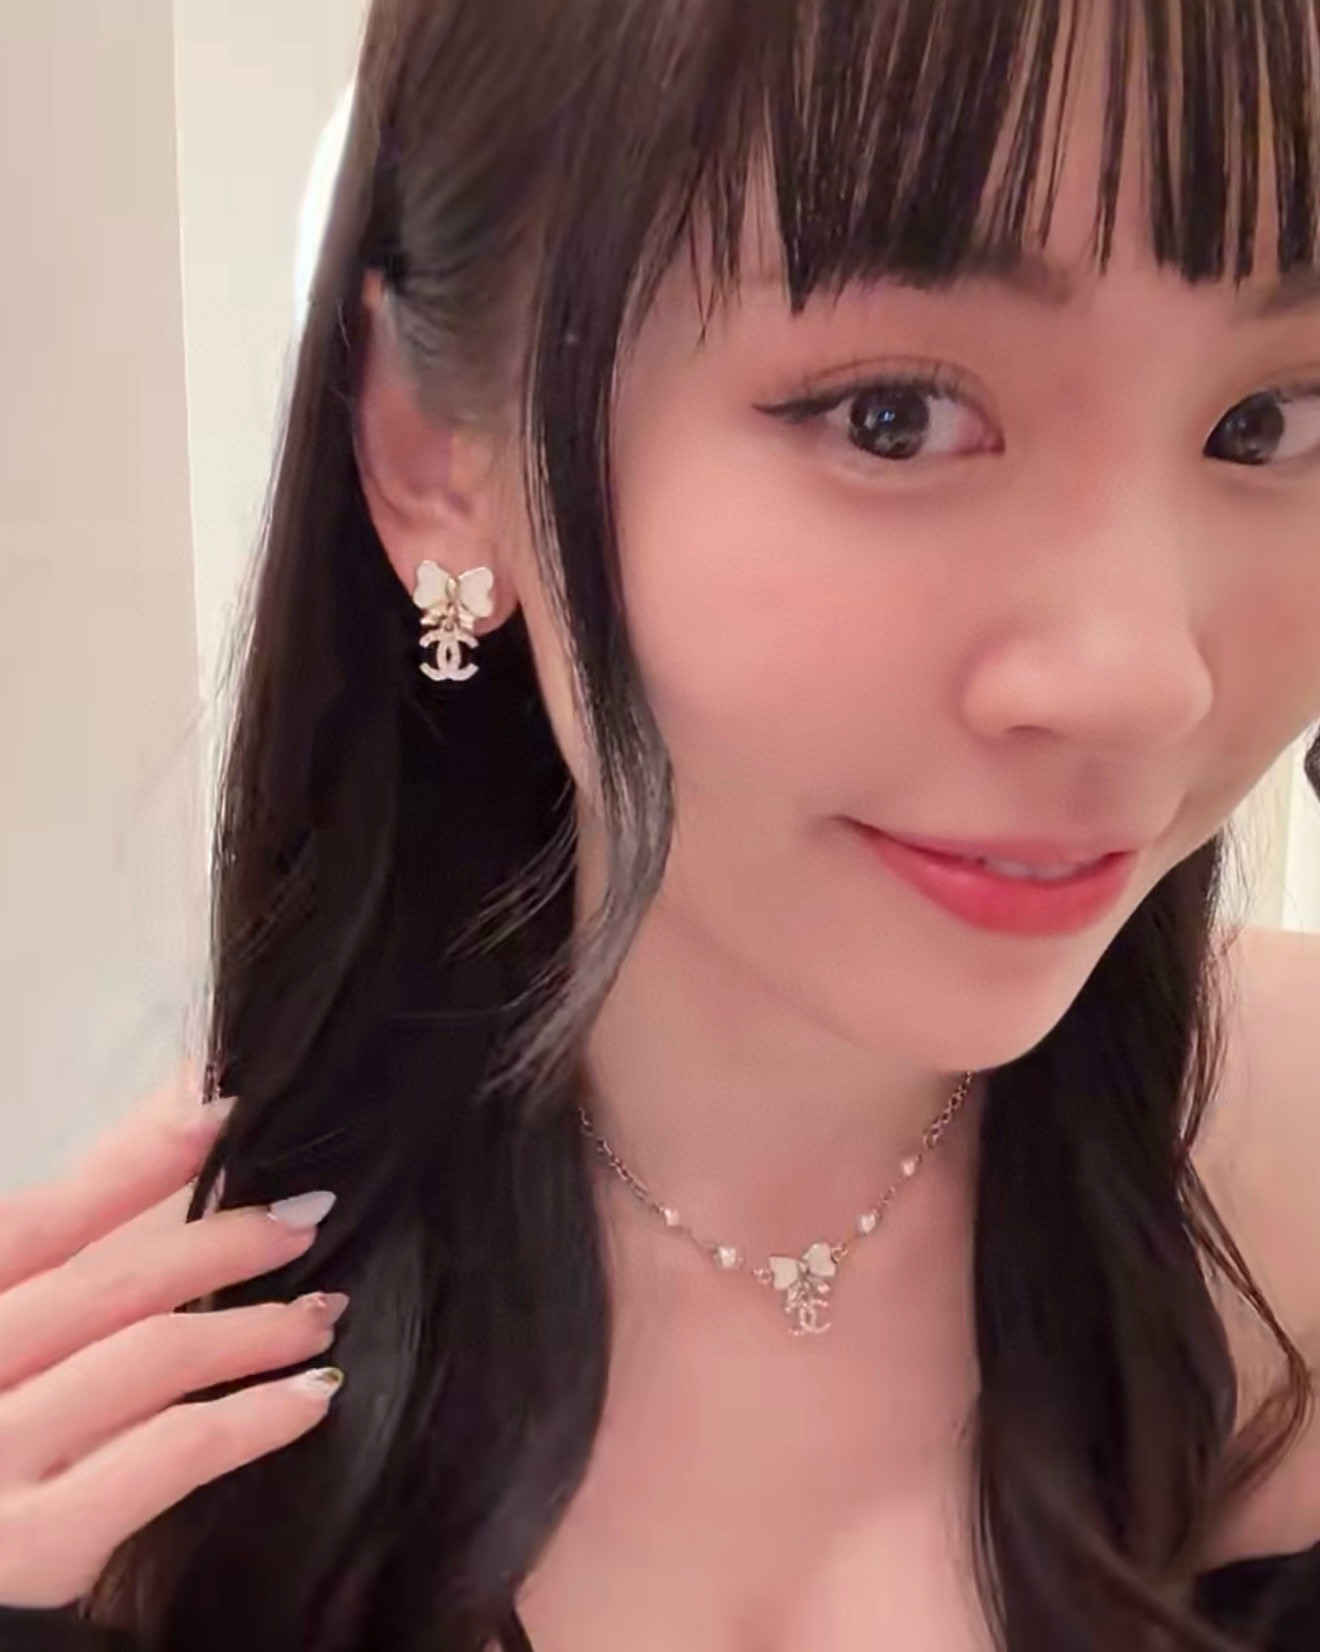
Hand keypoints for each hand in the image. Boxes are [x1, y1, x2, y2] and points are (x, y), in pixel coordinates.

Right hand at [0, 1069, 347, 1608]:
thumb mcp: (16, 1316)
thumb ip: (93, 1213)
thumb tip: (189, 1095)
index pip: (40, 1221)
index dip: (138, 1159)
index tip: (230, 1111)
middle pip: (111, 1285)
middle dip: (224, 1242)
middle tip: (307, 1219)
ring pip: (152, 1357)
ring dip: (256, 1327)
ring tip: (321, 1312)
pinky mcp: (35, 1544)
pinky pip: (170, 1453)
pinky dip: (255, 1419)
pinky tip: (311, 1398)